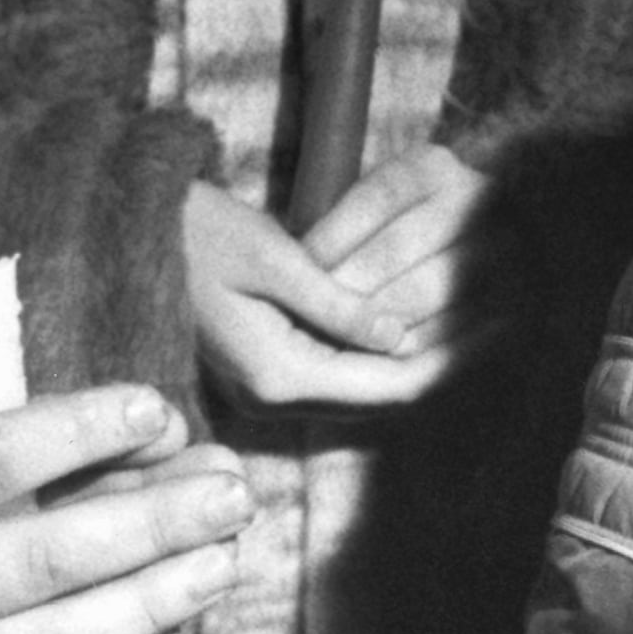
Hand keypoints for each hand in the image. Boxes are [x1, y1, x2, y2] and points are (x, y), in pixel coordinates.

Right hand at [187, 152, 483, 412]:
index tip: (508, 329)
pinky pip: (336, 379)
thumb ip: (339, 306)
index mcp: (278, 375)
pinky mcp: (257, 373)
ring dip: (413, 363)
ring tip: (472, 328)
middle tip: (506, 327)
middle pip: (381, 398)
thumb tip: (401, 336)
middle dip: (443, 364)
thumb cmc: (193, 235)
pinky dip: (378, 359)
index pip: (391, 385)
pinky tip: (410, 329)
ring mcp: (260, 390)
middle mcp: (270, 398)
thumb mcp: (273, 260)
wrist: (123, 236)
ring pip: (361, 391)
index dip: (454, 361)